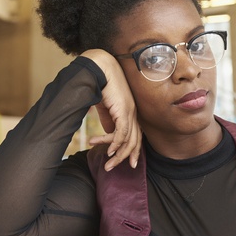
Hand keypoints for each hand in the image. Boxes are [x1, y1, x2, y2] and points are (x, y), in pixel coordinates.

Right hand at [81, 49, 141, 170]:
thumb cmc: (101, 83)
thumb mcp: (105, 106)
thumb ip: (108, 119)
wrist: (100, 68)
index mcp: (131, 111)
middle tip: (118, 168)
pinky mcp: (123, 110)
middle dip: (126, 157)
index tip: (129, 162)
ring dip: (117, 154)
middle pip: (134, 141)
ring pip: (128, 140)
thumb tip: (108, 132)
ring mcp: (130, 112)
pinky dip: (115, 144)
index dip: (133, 150)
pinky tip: (108, 151)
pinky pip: (121, 133)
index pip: (136, 135)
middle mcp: (133, 113)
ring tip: (108, 164)